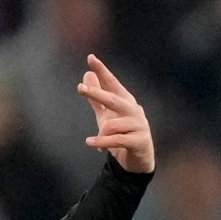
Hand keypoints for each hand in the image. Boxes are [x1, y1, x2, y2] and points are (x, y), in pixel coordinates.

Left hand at [78, 55, 152, 173]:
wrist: (137, 161)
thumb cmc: (121, 135)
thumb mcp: (106, 116)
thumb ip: (97, 99)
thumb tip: (87, 75)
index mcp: (125, 101)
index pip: (112, 83)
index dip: (102, 71)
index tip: (91, 58)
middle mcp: (134, 110)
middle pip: (113, 99)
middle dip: (96, 93)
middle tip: (80, 88)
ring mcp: (139, 125)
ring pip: (112, 125)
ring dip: (101, 134)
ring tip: (93, 140)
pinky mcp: (140, 141)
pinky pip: (116, 140)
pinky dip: (102, 142)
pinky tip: (91, 143)